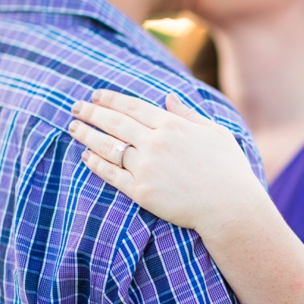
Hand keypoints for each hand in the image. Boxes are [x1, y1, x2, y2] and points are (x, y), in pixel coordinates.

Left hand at [68, 90, 268, 237]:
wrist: (230, 208)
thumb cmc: (229, 170)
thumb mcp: (215, 133)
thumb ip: (188, 114)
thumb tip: (168, 97)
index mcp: (172, 125)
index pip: (133, 107)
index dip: (111, 99)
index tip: (96, 95)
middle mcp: (155, 143)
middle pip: (115, 123)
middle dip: (92, 112)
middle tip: (75, 107)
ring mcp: (146, 167)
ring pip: (108, 146)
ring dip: (87, 135)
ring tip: (73, 127)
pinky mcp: (140, 191)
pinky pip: (111, 174)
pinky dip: (96, 164)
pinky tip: (85, 156)